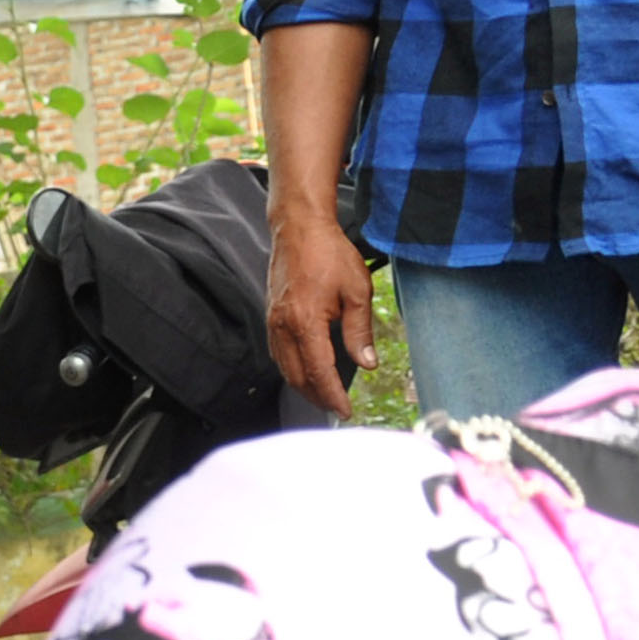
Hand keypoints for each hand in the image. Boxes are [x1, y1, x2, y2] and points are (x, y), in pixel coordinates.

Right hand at [266, 207, 376, 417]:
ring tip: (323, 394)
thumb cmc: (328, 253)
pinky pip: (279, 354)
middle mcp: (284, 328)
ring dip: (303, 386)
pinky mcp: (271, 318)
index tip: (344, 410)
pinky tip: (306, 371)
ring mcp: (273, 324)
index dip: (332, 395)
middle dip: (316, 397)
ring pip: (285, 369)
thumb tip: (367, 363)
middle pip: (297, 378)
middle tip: (336, 407)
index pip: (319, 372)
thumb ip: (360, 330)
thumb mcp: (356, 291)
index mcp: (306, 323)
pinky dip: (293, 369)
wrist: (299, 229)